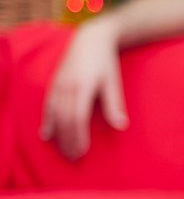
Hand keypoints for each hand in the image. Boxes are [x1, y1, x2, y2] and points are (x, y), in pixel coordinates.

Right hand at [40, 20, 129, 160]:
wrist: (90, 39)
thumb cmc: (106, 63)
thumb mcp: (113, 83)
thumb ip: (114, 105)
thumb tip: (121, 127)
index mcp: (83, 87)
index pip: (77, 117)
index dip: (78, 136)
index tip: (82, 152)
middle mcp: (67, 87)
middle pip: (64, 119)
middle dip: (68, 140)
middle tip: (74, 158)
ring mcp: (58, 85)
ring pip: (54, 114)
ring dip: (58, 135)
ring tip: (63, 151)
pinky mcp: (54, 84)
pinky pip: (47, 106)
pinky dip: (47, 122)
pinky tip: (46, 135)